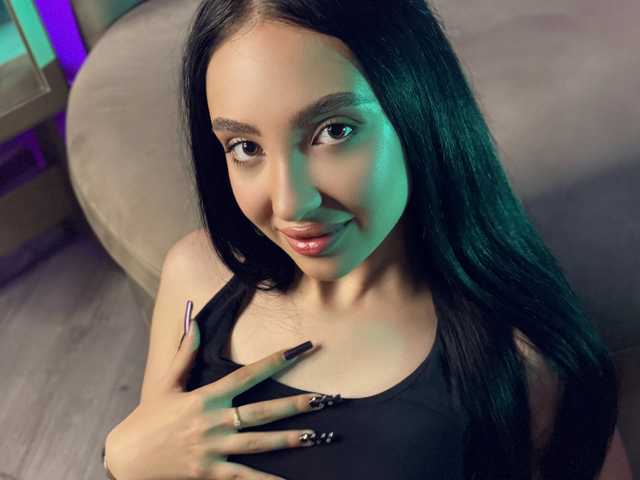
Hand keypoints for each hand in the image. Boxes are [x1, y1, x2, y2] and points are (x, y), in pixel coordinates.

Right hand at [107, 315, 331, 479]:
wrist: (126, 459)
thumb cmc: (148, 419)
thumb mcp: (166, 384)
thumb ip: (185, 354)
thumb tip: (196, 323)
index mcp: (205, 398)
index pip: (246, 375)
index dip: (274, 362)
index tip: (299, 350)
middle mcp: (213, 422)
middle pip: (261, 412)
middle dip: (294, 405)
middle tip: (324, 399)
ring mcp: (212, 449)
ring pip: (258, 444)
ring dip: (288, 439)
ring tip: (316, 436)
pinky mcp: (209, 472)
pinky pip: (243, 478)